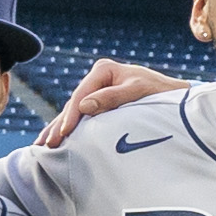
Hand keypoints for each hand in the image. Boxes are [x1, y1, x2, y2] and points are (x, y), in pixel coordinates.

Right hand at [40, 56, 171, 142]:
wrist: (174, 96)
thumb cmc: (160, 92)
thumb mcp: (138, 92)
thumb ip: (113, 97)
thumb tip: (84, 106)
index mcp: (104, 70)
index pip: (82, 95)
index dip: (72, 115)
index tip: (64, 132)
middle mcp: (97, 79)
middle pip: (73, 104)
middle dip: (59, 125)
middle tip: (47, 144)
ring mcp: (96, 91)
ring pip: (72, 112)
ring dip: (57, 129)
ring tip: (41, 146)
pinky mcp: (99, 105)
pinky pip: (79, 118)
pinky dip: (67, 129)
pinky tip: (54, 139)